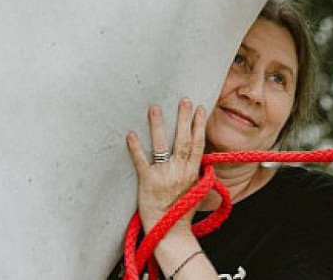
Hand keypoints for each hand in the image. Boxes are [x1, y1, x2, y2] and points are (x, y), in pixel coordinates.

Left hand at [126, 98, 207, 232]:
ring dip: (159, 125)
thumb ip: (197, 173)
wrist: (170, 233)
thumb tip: (201, 160)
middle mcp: (180, 171)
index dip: (199, 124)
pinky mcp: (147, 182)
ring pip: (163, 146)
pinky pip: (141, 161)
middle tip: (184, 99)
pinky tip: (131, 134)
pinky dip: (135, 148)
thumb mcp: (196, 191)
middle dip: (184, 117)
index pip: (199, 143)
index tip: (200, 108)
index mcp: (192, 172)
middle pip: (184, 139)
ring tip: (155, 107)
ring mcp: (164, 175)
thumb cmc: (182, 213)